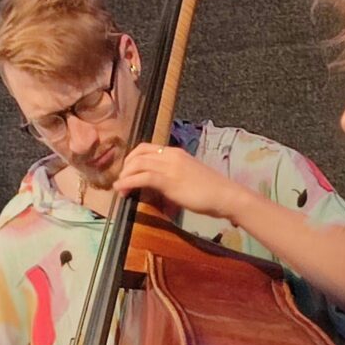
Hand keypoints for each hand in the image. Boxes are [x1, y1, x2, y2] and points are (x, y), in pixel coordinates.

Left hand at [114, 141, 245, 224]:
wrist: (225, 195)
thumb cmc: (211, 191)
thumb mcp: (189, 178)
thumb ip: (173, 177)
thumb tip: (159, 186)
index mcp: (176, 153)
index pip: (147, 148)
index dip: (132, 158)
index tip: (127, 172)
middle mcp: (171, 155)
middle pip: (138, 153)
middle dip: (125, 167)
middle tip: (121, 181)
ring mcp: (170, 167)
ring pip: (138, 164)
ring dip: (124, 176)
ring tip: (119, 188)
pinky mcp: (169, 180)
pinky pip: (143, 177)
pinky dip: (128, 182)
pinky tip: (122, 190)